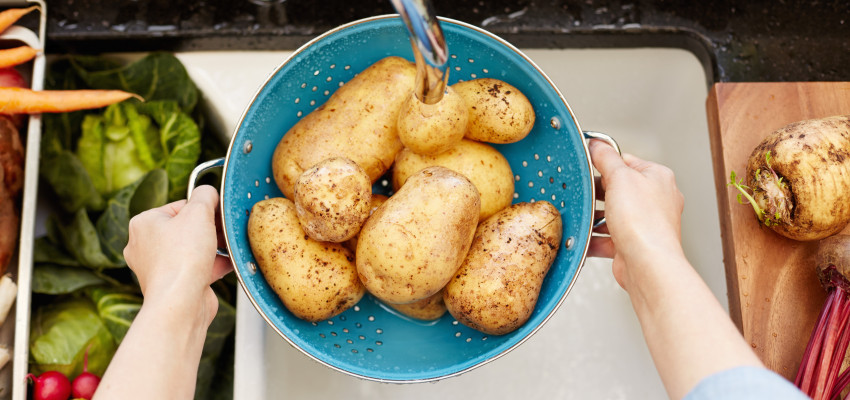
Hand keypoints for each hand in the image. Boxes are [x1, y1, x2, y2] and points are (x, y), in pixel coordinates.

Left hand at [123, 185, 231, 323]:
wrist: (181, 302)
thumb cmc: (182, 258)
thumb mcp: (199, 212)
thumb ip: (206, 195)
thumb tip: (209, 192)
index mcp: (143, 223)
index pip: (179, 206)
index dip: (202, 209)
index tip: (217, 215)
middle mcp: (145, 245)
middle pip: (186, 228)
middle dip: (209, 230)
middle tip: (223, 232)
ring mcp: (157, 267)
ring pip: (191, 250)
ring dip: (213, 248)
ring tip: (227, 248)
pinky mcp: (172, 284)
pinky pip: (195, 268)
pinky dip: (212, 265)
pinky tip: (227, 263)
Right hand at [587, 140, 684, 290]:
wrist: (647, 263)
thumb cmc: (644, 222)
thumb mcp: (620, 177)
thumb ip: (606, 158)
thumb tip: (597, 144)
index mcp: (658, 178)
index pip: (627, 161)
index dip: (606, 163)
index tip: (589, 164)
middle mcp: (655, 200)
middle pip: (618, 189)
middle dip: (598, 193)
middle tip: (584, 193)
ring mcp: (645, 224)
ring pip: (613, 215)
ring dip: (595, 217)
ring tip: (584, 216)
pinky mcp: (632, 245)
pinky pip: (608, 237)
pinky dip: (594, 238)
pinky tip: (584, 237)